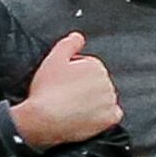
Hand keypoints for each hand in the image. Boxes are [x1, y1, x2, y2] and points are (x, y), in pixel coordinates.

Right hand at [13, 31, 121, 145]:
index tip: (61, 83)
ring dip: (93, 102)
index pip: (88, 68)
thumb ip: (69, 44)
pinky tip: (87, 117)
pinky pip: (112, 115)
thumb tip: (78, 36)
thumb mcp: (53, 59)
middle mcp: (106, 82)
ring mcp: (109, 101)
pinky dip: (103, 116)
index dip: (72, 75)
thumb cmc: (45, 91)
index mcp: (95, 65)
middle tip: (65, 96)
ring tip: (72, 108)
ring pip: (104, 99)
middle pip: (97, 84)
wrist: (42, 119)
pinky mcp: (108, 119)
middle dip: (84, 88)